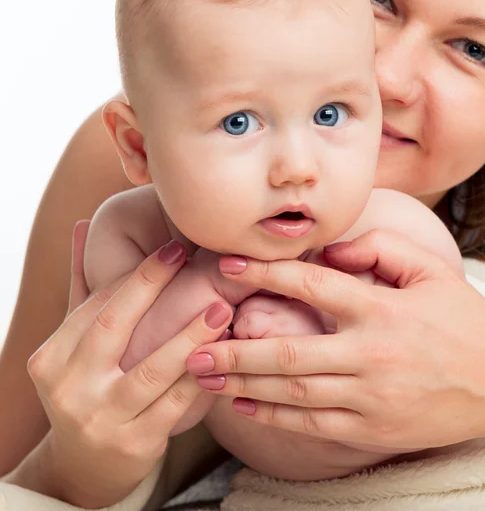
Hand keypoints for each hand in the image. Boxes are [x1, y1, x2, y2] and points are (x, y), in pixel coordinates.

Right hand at [23, 222, 232, 507]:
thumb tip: (79, 226)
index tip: (173, 248)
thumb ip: (81, 287)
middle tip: (190, 256)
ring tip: (223, 308)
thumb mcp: (75, 344)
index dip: (137, 276)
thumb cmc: (87, 388)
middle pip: (114, 326)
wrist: (84, 467)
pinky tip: (225, 354)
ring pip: (152, 368)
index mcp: (51, 357)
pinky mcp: (133, 443)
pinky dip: (201, 375)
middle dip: (151, 287)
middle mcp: (68, 387)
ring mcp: (99, 418)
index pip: (97, 306)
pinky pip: (175, 403)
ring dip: (190, 335)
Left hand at [189, 230, 484, 449]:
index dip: (265, 274)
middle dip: (234, 349)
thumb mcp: (430, 271)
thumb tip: (331, 250)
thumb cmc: (465, 319)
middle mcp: (370, 355)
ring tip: (203, 376)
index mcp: (381, 310)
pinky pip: (313, 424)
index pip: (312, 287)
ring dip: (244, 383)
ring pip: (293, 392)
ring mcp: (370, 397)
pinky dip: (275, 416)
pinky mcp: (373, 428)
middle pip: (289, 352)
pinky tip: (244, 405)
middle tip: (191, 346)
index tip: (227, 266)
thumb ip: (379, 248)